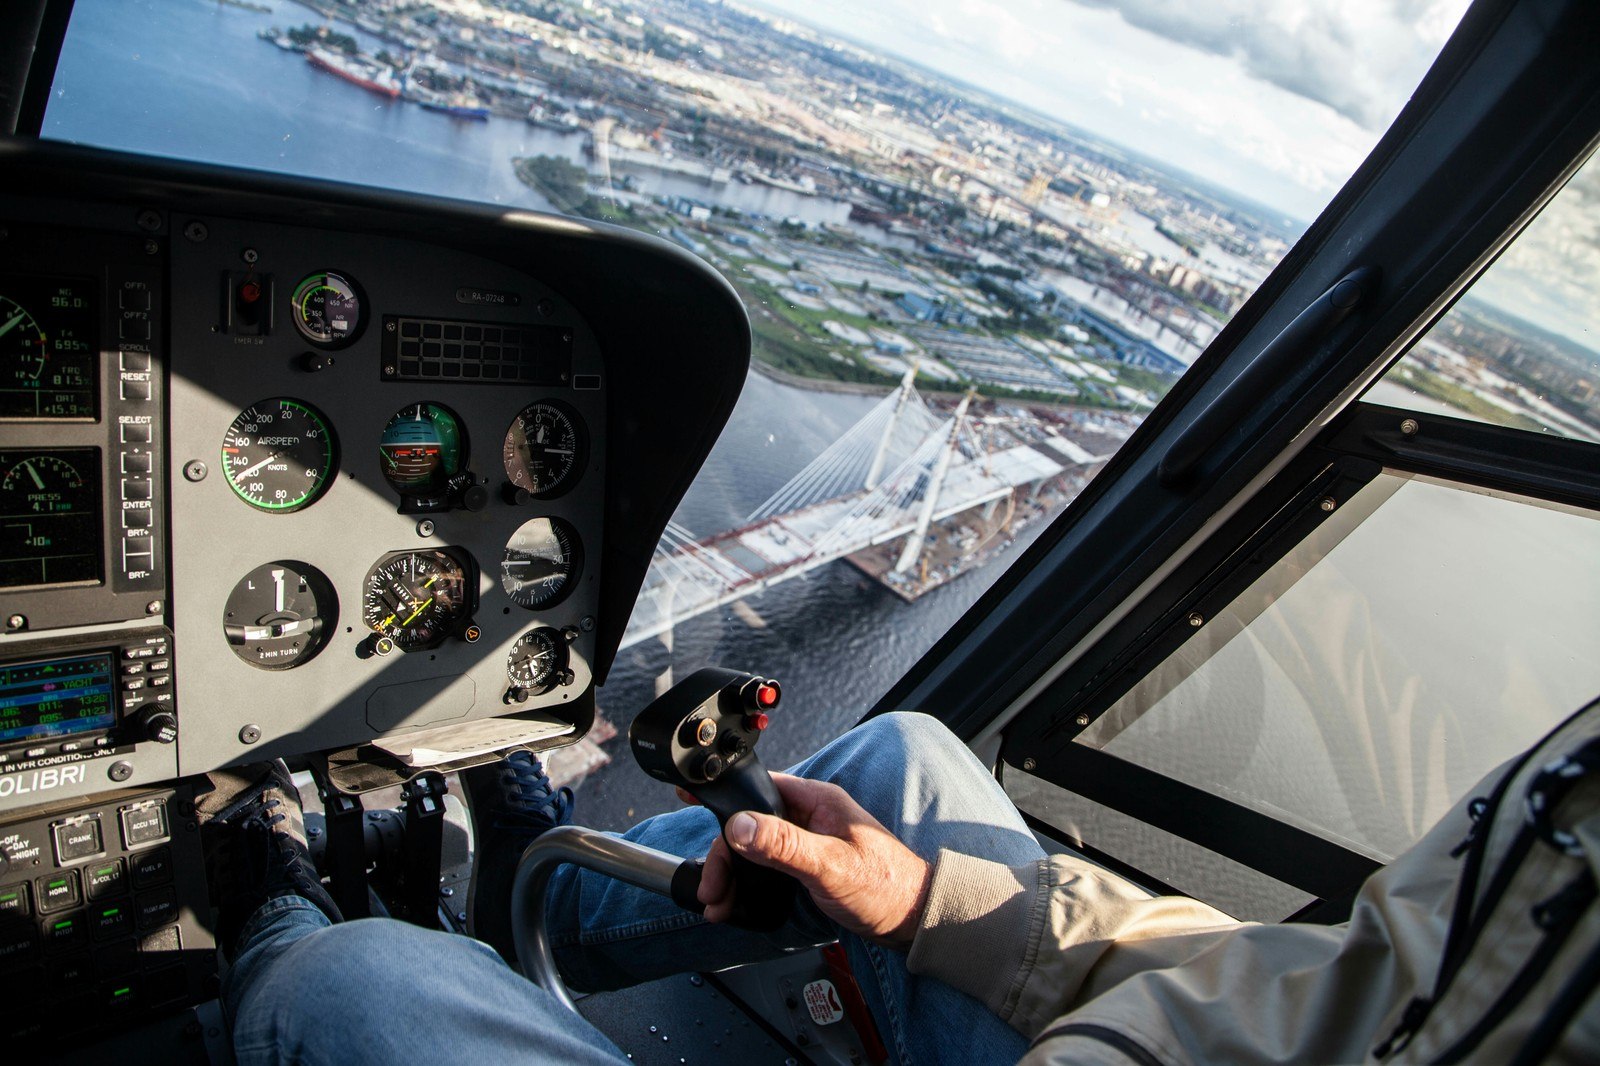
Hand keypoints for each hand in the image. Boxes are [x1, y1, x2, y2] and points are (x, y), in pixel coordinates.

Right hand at [680, 773, 931, 949]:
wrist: (913, 919)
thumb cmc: (887, 886)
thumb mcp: (830, 865)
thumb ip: (784, 844)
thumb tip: (740, 824)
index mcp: (817, 800)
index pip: (758, 787)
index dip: (725, 796)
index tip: (692, 796)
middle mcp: (809, 815)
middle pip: (748, 823)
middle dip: (723, 855)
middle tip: (711, 887)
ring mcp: (807, 839)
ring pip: (753, 847)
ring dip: (732, 873)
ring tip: (719, 902)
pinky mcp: (807, 863)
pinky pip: (766, 865)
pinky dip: (746, 882)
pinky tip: (736, 900)